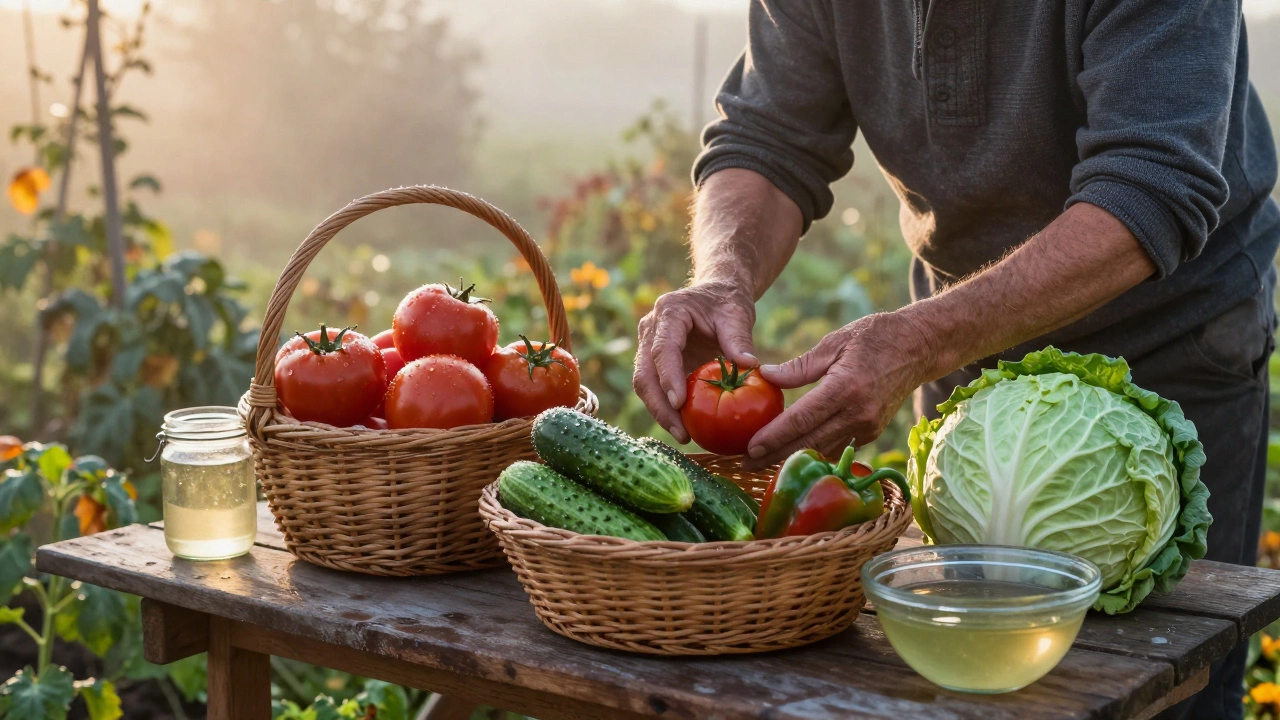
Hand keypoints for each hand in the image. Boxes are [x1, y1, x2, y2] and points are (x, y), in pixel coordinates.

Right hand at [633, 281, 757, 442]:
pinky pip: (656, 389)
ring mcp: (649, 347)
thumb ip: (739, 338)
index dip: (668, 377)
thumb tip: (749, 366)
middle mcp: (651, 330)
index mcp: (668, 312)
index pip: (662, 349)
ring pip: (645, 385)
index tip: (679, 403)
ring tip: (684, 435)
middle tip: (681, 432)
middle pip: (645, 373)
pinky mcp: (655, 364)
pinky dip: (667, 409)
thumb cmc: (726, 301)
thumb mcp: (737, 313)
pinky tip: (685, 427)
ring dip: (661, 413)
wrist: (715, 294)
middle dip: (659, 406)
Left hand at [745, 312, 935, 469]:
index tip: (749, 449)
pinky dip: (813, 451)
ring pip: (822, 450)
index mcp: (845, 388)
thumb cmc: (874, 337)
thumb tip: (765, 376)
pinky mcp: (872, 432)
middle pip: (809, 443)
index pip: (802, 420)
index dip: (774, 437)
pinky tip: (791, 453)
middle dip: (775, 457)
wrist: (919, 347)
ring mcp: (868, 427)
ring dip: (792, 458)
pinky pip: (837, 447)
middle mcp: (858, 414)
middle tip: (744, 465)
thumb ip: (799, 366)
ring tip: (760, 463)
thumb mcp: (835, 342)